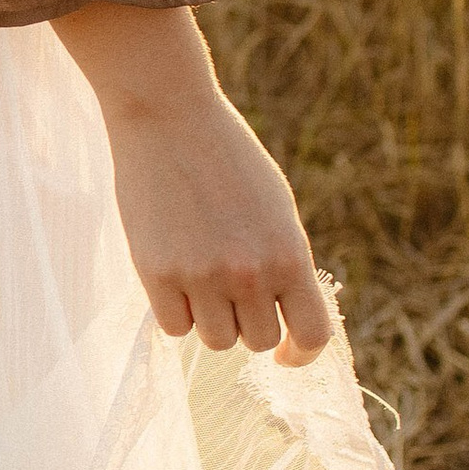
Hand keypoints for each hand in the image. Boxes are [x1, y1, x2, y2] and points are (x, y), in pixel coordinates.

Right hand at [52, 4, 331, 365]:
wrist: (169, 115)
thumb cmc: (227, 157)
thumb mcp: (275, 209)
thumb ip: (284, 263)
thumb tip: (284, 318)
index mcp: (290, 255)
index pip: (311, 335)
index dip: (301, 353)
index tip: (288, 354)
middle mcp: (250, 273)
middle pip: (259, 341)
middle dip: (249, 323)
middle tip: (231, 290)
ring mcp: (202, 277)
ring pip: (216, 341)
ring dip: (211, 319)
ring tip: (200, 276)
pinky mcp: (157, 274)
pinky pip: (175, 327)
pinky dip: (176, 311)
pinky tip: (173, 273)